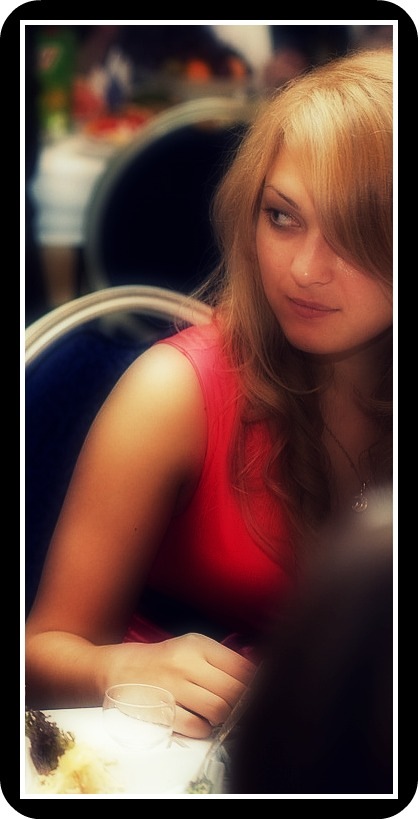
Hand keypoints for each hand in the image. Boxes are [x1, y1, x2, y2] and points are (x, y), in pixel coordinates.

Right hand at [97, 633, 255, 737]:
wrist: (119, 669)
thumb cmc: (163, 660)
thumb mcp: (191, 647)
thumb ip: (222, 660)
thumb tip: (257, 678)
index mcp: (198, 645)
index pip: (242, 668)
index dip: (255, 685)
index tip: (254, 692)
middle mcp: (186, 663)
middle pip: (234, 691)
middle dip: (239, 704)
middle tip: (235, 707)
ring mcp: (173, 688)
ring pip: (220, 710)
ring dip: (223, 717)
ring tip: (215, 714)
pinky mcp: (162, 711)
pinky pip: (198, 728)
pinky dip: (203, 729)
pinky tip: (197, 720)